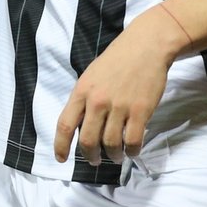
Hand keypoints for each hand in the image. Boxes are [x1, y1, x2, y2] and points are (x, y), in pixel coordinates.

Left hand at [54, 5, 187, 165]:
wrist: (146, 46)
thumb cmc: (117, 60)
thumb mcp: (91, 76)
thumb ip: (84, 100)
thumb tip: (79, 126)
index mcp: (81, 91)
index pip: (64, 125)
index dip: (61, 146)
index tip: (62, 159)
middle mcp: (98, 101)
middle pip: (87, 140)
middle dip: (90, 156)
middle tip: (95, 160)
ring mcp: (120, 106)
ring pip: (111, 144)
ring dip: (113, 155)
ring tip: (116, 155)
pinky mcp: (141, 111)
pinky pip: (133, 141)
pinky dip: (131, 151)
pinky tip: (131, 150)